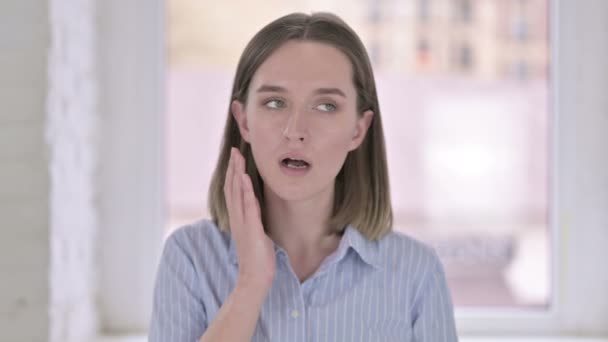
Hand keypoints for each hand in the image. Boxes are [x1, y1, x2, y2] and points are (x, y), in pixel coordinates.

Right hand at [224, 147, 275, 289]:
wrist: (255, 278)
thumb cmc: (258, 257)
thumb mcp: (256, 232)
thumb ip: (253, 217)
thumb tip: (254, 204)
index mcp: (238, 218)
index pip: (233, 191)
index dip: (234, 173)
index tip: (236, 158)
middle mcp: (237, 218)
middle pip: (232, 188)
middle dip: (233, 168)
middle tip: (235, 150)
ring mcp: (242, 223)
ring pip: (236, 193)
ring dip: (237, 174)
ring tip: (238, 157)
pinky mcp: (251, 229)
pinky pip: (247, 207)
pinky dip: (245, 191)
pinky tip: (244, 178)